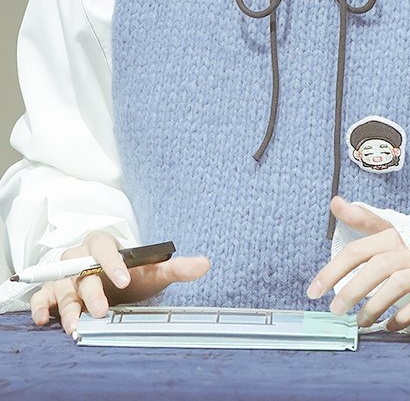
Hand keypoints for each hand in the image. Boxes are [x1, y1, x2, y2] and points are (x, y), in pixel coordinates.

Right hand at [30, 231, 210, 334]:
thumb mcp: (152, 270)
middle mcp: (80, 258)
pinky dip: (41, 307)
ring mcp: (64, 277)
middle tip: (103, 311)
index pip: (103, 246)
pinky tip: (46, 321)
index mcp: (103, 245)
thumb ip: (176, 267)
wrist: (111, 282)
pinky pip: (42, 298)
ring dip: (68, 308)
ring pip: (62, 288)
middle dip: (92, 293)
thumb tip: (205, 264)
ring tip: (76, 327)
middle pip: (81, 271)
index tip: (125, 279)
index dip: (112, 262)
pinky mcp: (53, 294)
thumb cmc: (130, 273)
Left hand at [306, 196, 409, 330]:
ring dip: (374, 307)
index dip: (332, 270)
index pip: (357, 251)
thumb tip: (334, 201)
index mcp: (393, 234)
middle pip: (376, 268)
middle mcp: (409, 250)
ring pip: (396, 285)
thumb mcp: (388, 229)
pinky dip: (401, 317)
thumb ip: (361, 218)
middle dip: (352, 291)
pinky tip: (389, 326)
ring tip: (360, 322)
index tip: (313, 290)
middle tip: (334, 310)